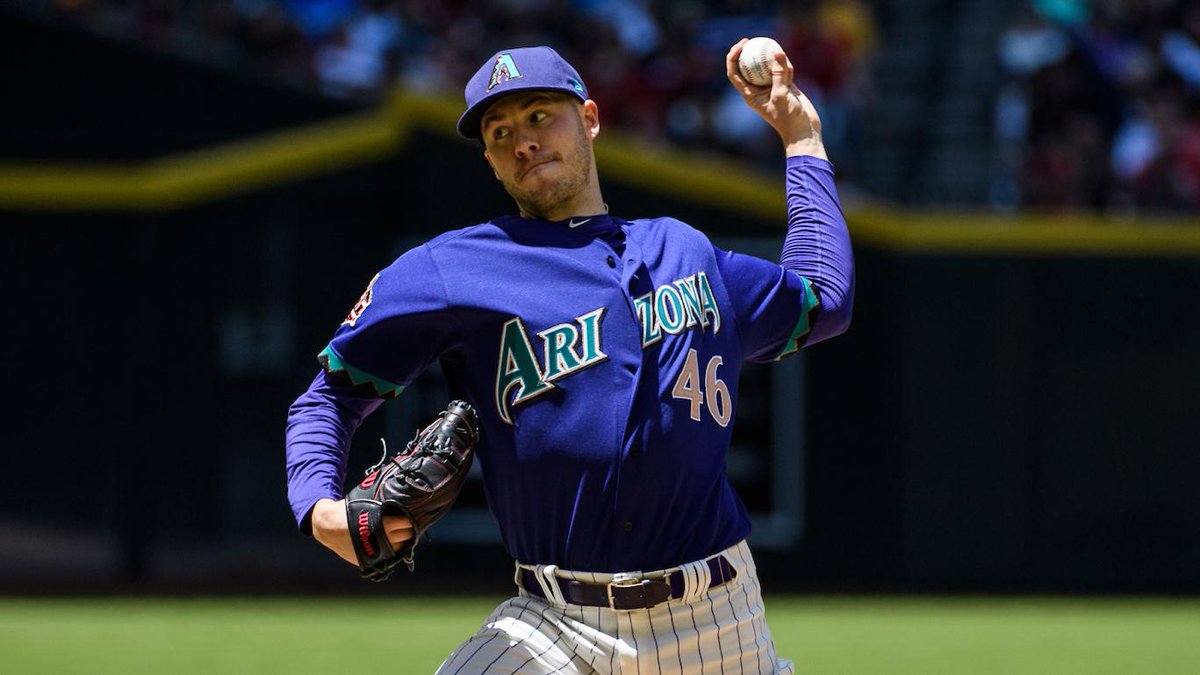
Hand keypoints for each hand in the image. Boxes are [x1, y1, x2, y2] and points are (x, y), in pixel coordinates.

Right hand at [311, 497, 413, 565]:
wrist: (327, 526)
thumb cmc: (348, 510)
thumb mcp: (367, 499)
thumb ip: (383, 499)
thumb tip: (399, 489)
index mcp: (384, 524)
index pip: (407, 523)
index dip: (408, 518)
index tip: (408, 515)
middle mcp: (382, 540)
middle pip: (406, 536)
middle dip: (407, 529)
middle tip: (404, 524)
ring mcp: (376, 552)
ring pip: (398, 548)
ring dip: (400, 541)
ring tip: (396, 533)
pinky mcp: (369, 561)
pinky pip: (386, 557)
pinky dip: (389, 550)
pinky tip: (387, 541)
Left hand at [726, 38, 827, 159]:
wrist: (803, 130)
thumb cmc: (789, 118)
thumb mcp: (782, 95)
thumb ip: (779, 74)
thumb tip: (776, 52)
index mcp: (749, 94)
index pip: (735, 73)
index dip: (733, 58)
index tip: (740, 45)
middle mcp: (758, 90)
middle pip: (748, 67)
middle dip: (749, 52)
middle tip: (754, 39)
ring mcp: (772, 87)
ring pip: (767, 66)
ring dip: (773, 59)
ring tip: (779, 56)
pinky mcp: (785, 85)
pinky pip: (783, 70)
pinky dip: (786, 66)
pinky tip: (790, 66)